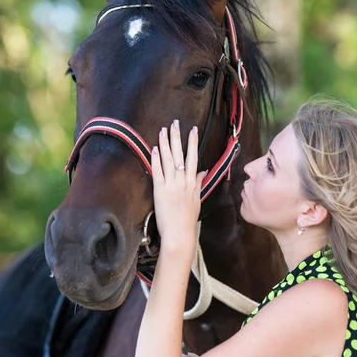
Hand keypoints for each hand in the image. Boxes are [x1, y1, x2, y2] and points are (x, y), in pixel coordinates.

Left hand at [151, 120, 206, 251]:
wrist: (179, 233)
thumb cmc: (188, 219)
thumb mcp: (197, 199)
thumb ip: (199, 183)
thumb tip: (203, 171)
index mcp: (193, 183)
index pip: (193, 158)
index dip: (192, 142)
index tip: (192, 129)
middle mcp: (183, 181)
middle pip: (180, 154)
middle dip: (177, 137)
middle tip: (175, 123)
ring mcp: (171, 185)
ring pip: (168, 160)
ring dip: (165, 143)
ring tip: (163, 130)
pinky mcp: (159, 190)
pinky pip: (157, 171)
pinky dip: (155, 160)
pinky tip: (153, 148)